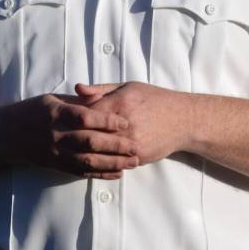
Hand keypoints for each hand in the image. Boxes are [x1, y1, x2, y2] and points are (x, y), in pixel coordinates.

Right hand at [2, 93, 140, 178]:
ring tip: (133, 162)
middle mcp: (54, 135)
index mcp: (55, 113)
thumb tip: (104, 97)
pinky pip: (80, 172)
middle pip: (88, 142)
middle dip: (115, 145)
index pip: (84, 118)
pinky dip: (100, 174)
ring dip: (112, 163)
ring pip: (87, 161)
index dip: (106, 120)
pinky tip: (117, 173)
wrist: (3, 134)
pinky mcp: (55, 166)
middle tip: (136, 146)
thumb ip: (78, 101)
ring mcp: (54, 153)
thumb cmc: (32, 111)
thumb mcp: (52, 99)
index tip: (125, 122)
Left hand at [76, 82, 191, 164]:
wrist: (184, 120)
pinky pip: (113, 162)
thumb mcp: (129, 87)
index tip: (65, 122)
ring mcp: (131, 142)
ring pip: (99, 152)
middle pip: (89, 134)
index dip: (73, 119)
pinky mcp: (137, 156)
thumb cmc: (155, 100)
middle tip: (64, 139)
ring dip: (85, 152)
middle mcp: (125, 123)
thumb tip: (77, 89)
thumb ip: (101, 89)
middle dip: (75, 137)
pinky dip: (101, 162)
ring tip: (74, 152)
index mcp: (121, 102)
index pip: (86, 113)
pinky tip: (92, 160)